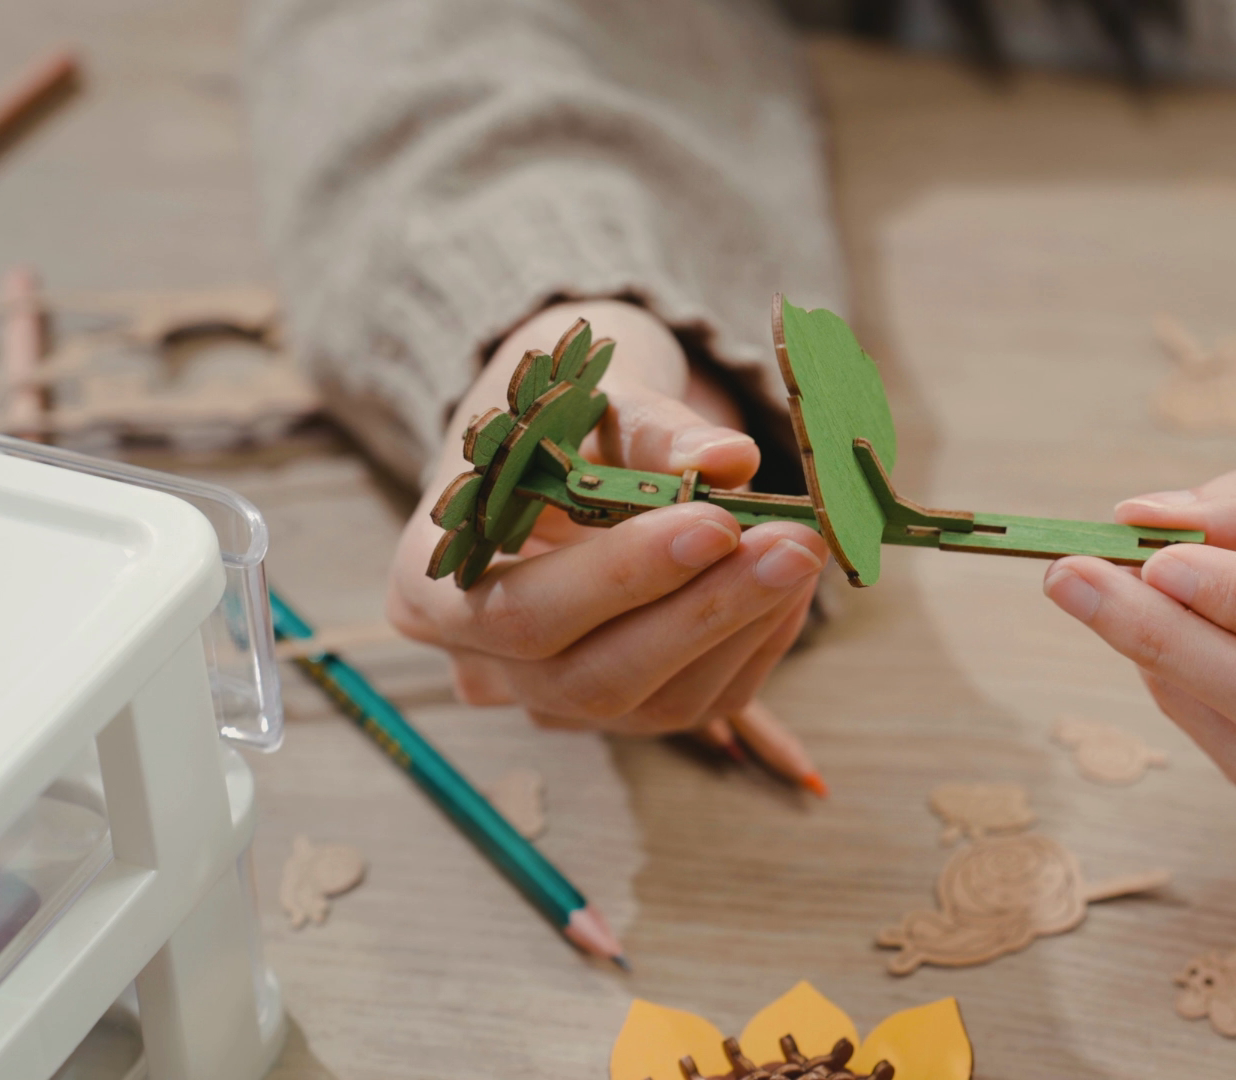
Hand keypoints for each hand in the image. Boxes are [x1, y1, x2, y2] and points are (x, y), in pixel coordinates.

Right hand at [386, 300, 828, 736]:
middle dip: (704, 611)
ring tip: (805, 546)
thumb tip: (729, 459)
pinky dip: (763, 637)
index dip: (620, 579)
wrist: (567, 443)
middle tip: (793, 542)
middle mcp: (486, 666)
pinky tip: (795, 577)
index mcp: (430, 588)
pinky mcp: (634, 713)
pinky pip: (709, 701)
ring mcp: (560, 702)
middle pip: (594, 677)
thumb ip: (652, 430)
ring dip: (747, 625)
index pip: (524, 613)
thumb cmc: (559, 414)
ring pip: (661, 702)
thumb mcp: (588, 395)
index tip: (713, 522)